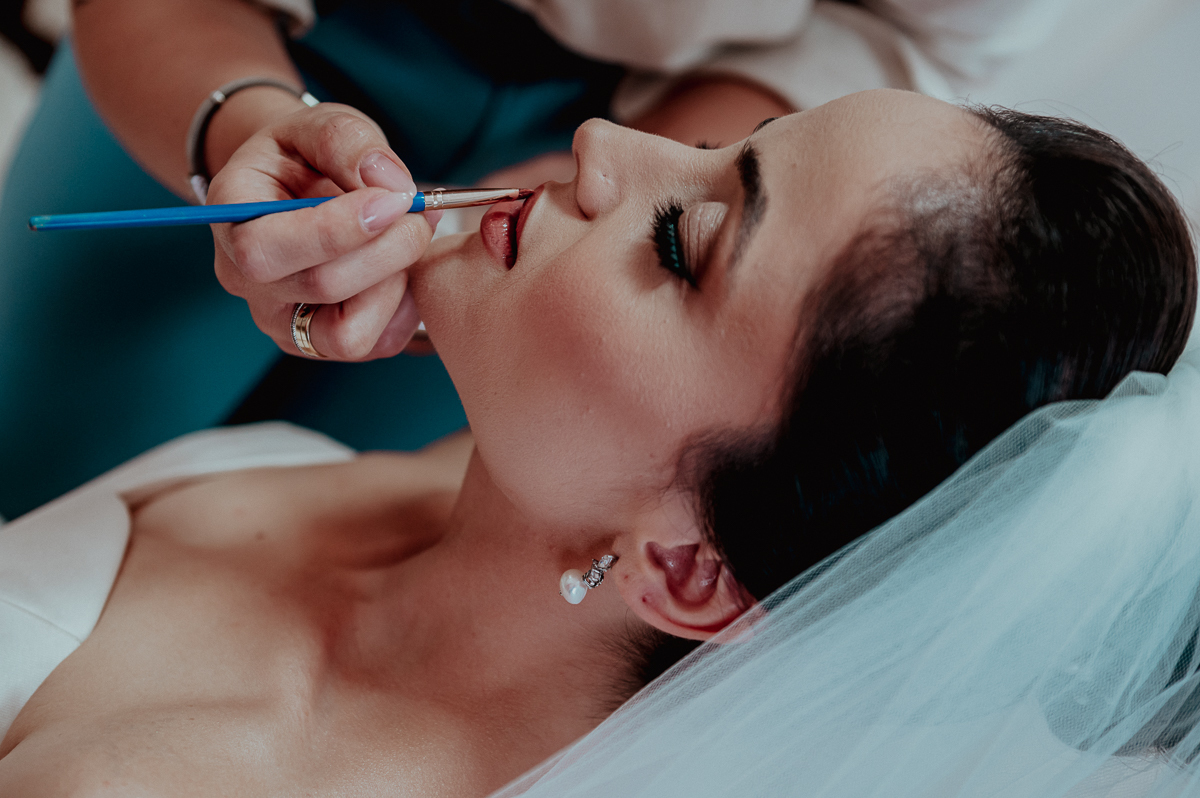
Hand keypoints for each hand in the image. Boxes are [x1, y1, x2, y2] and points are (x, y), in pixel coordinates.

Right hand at [209, 102, 439, 359]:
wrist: (301, 188)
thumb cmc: (306, 155)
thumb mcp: (317, 124)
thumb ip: (346, 141)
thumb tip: (390, 183)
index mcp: (230, 218)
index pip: (265, 249)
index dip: (337, 229)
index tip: (394, 199)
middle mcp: (245, 281)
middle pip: (320, 286)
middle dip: (387, 250)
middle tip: (420, 213)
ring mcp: (281, 321)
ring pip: (348, 334)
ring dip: (395, 285)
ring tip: (407, 239)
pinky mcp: (322, 344)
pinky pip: (376, 345)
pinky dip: (403, 308)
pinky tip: (402, 268)